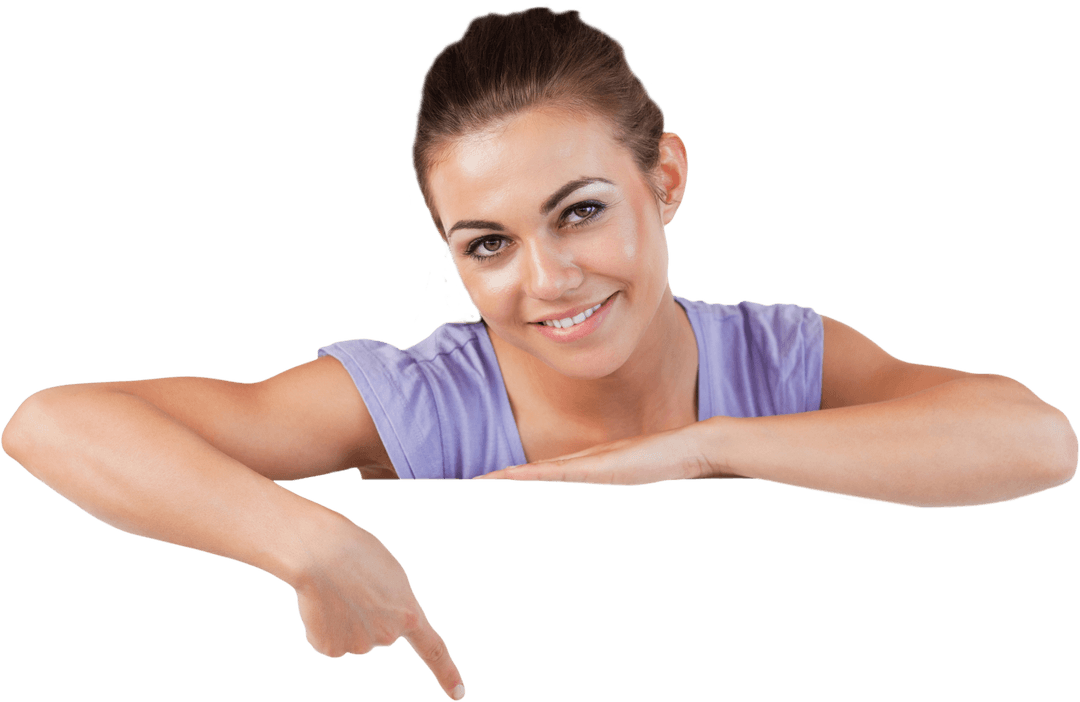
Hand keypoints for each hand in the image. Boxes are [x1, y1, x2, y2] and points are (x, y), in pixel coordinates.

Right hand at [292, 519, 465, 700]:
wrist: (320, 552)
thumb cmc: (357, 553)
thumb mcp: (392, 576)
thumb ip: (396, 606)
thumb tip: (380, 626)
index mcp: (409, 615)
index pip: (434, 650)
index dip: (447, 672)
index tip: (459, 694)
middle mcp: (387, 637)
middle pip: (381, 633)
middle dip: (371, 614)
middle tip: (356, 585)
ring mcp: (359, 646)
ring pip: (355, 637)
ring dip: (346, 618)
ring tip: (338, 589)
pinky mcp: (331, 650)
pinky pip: (332, 641)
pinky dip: (326, 626)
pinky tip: (323, 605)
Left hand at [475, 423, 716, 484]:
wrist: (692, 448)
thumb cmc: (666, 468)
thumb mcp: (630, 483)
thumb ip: (615, 484)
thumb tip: (612, 484)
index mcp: (584, 470)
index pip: (539, 478)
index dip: (511, 483)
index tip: (484, 489)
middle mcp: (579, 463)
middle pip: (528, 475)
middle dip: (496, 481)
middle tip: (465, 487)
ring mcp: (586, 463)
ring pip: (534, 474)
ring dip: (503, 480)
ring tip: (474, 484)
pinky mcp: (595, 466)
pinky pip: (554, 473)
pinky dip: (528, 476)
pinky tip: (506, 479)